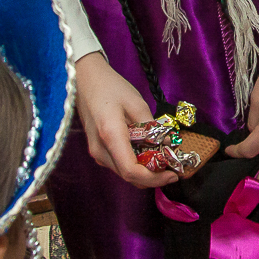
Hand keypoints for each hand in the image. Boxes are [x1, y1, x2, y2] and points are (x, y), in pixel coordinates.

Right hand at [75, 53, 170, 188]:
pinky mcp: (98, 151)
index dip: (154, 178)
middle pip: (129, 176)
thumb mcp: (137, 103)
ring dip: (145, 172)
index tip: (173, 174)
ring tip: (164, 161)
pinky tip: (148, 154)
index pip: (131, 171)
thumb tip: (168, 145)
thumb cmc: (111, 88)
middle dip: (153, 177)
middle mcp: (100, 150)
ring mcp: (96, 152)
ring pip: (124, 173)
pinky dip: (136, 165)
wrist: (85, 80)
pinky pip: (119, 165)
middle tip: (173, 169)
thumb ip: (152, 128)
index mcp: (110, 136)